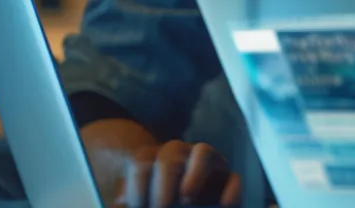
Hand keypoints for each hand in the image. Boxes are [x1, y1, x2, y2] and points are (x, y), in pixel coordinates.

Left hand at [81, 119, 241, 206]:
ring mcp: (208, 166)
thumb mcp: (142, 203)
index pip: (143, 161)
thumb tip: (120, 205)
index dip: (137, 185)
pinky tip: (223, 204)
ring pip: (204, 152)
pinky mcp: (230, 183)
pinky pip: (234, 179)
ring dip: (195, 173)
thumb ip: (132, 202)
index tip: (136, 207)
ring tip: (186, 198)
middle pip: (170, 153)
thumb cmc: (158, 203)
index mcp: (155, 162)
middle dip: (163, 181)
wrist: (181, 203)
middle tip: (159, 207)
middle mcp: (182, 157)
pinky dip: (231, 190)